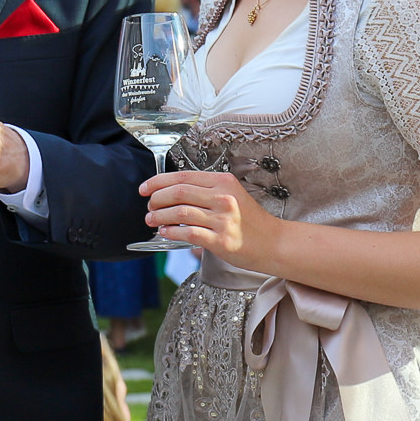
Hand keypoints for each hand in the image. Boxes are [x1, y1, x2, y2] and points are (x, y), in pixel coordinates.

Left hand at [140, 169, 278, 264]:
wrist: (274, 243)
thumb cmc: (250, 221)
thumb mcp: (232, 195)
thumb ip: (206, 191)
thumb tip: (171, 191)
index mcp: (224, 182)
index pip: (183, 176)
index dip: (158, 181)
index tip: (145, 188)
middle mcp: (223, 198)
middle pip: (178, 192)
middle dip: (156, 199)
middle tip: (149, 206)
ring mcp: (223, 219)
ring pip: (180, 212)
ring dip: (160, 216)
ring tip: (152, 220)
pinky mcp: (222, 240)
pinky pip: (188, 233)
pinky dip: (171, 232)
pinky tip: (164, 232)